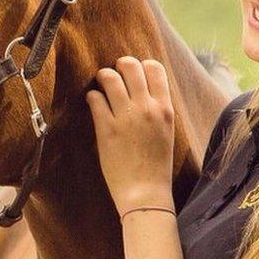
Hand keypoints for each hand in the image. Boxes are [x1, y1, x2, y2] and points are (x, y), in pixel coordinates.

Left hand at [86, 56, 175, 214]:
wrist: (146, 192)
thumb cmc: (156, 164)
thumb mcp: (166, 130)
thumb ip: (157, 107)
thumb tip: (144, 88)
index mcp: (165, 108)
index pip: (155, 67)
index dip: (141, 66)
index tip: (133, 75)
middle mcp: (147, 108)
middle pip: (130, 65)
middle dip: (119, 67)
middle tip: (114, 77)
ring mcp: (126, 117)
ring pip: (109, 77)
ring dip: (103, 78)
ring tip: (102, 88)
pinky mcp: (107, 129)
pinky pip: (95, 98)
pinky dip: (92, 97)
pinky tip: (94, 104)